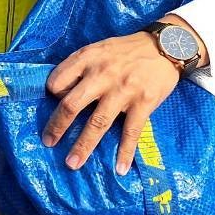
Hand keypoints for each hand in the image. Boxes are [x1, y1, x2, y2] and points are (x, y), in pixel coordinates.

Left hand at [44, 30, 185, 175]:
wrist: (166, 46)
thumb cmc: (127, 50)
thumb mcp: (98, 48)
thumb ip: (80, 66)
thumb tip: (61, 91)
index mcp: (87, 59)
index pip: (58, 81)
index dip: (54, 94)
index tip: (58, 103)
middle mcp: (102, 75)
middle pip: (72, 105)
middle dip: (58, 127)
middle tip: (48, 142)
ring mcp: (123, 91)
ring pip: (98, 123)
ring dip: (83, 145)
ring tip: (72, 163)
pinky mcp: (144, 103)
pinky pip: (131, 132)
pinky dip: (125, 152)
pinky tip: (119, 168)